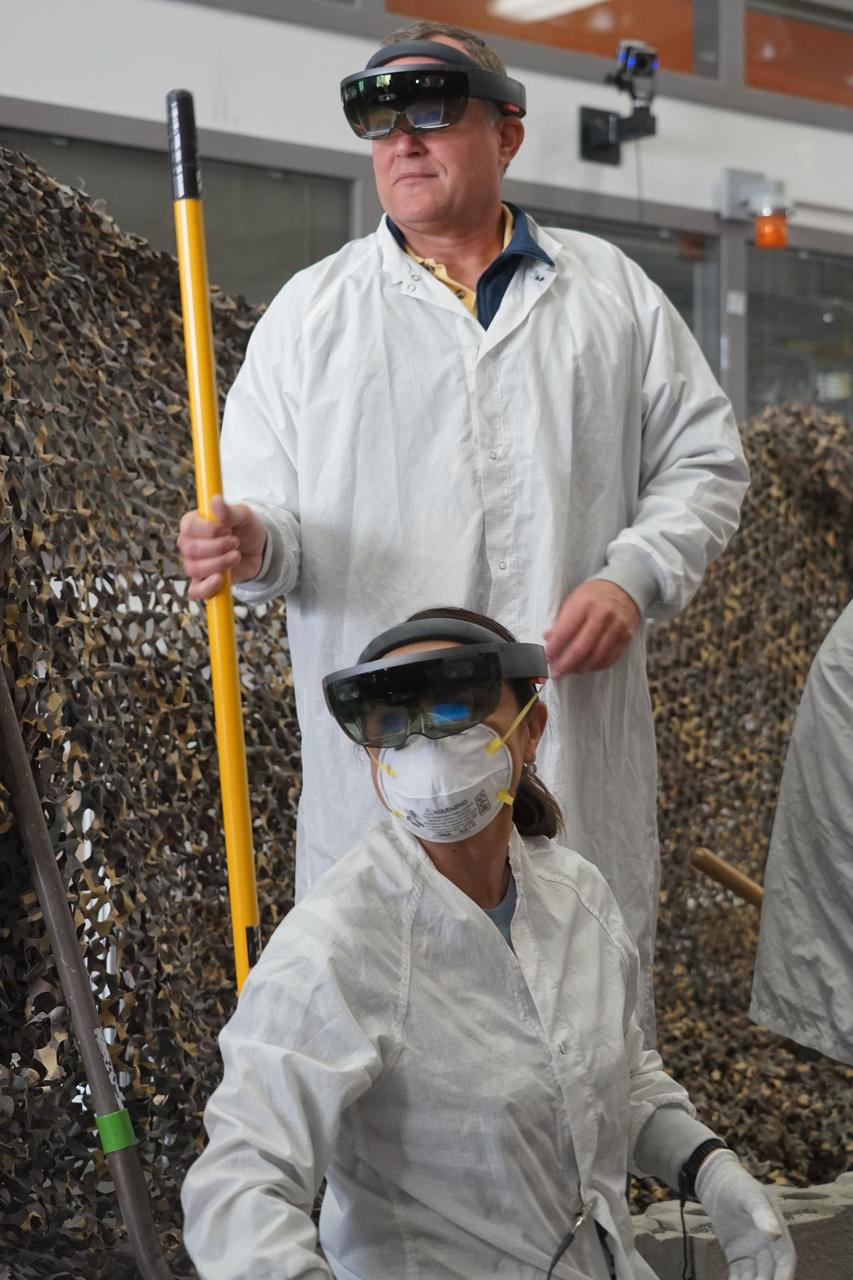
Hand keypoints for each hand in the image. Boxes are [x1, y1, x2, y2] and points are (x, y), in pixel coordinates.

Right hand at [177, 495, 266, 600]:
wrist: (259, 549)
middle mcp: (190, 544)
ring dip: (219, 563)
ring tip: (236, 556)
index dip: (208, 530)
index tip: (227, 529)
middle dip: (217, 547)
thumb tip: (215, 500)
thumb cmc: (246, 528)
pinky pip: (195, 591)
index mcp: (193, 524)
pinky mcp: (204, 581)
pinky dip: (206, 587)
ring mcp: (195, 564)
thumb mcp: (242, 515)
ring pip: (194, 568)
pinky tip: (220, 579)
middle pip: (191, 550)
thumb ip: (228, 510)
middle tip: (235, 542)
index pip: (188, 527)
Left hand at [544, 581, 639, 676]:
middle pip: (581, 648)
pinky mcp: (626, 636)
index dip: (554, 648)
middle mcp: (602, 615)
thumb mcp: (574, 600)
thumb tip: (549, 639)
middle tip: (556, 673)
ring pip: (597, 656)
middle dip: (566, 664)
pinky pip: (610, 658)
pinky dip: (596, 666)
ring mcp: (616, 627)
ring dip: (580, 668)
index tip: (546, 658)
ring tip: (570, 671)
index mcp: (584, 604)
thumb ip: (561, 620)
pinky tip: (586, 667)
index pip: (566, 631)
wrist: (623, 587)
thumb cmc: (594, 595)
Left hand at [696, 1151, 795, 1279]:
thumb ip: (762, 1214)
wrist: (716, 1180)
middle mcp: (768, 1248)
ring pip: (754, 1277)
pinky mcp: (736, 1255)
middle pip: (769, 1274)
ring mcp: (752, 1253)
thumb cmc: (738, 1184)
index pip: (785, 1262)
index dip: (783, 1276)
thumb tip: (776, 1235)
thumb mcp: (751, 1196)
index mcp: (777, 1234)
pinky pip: (738, 1274)